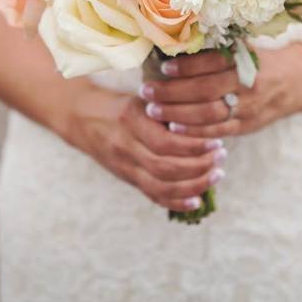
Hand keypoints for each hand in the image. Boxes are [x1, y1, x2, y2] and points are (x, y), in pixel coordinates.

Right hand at [60, 85, 228, 212]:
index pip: (166, 142)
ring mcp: (124, 166)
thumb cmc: (118, 104)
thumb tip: (207, 120)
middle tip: (221, 157)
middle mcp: (125, 147)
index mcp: (130, 121)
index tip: (217, 141)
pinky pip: (152, 195)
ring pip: (161, 186)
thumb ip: (167, 110)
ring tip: (216, 174)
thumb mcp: (140, 99)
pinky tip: (196, 201)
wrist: (80, 118)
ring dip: (193, 185)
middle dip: (199, 167)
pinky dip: (176, 202)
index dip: (195, 146)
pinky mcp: (126, 178)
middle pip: (166, 168)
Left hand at [139, 43, 301, 137]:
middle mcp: (247, 84)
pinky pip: (217, 131)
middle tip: (147, 91)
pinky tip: (174, 127)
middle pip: (205, 90)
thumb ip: (215, 49)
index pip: (211, 63)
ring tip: (153, 109)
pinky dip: (194, 132)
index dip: (186, 66)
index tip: (162, 67)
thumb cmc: (258, 60)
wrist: (295, 81)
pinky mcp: (246, 126)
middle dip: (172, 92)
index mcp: (245, 60)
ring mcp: (248, 108)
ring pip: (208, 114)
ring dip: (177, 113)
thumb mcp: (243, 47)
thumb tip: (174, 44)